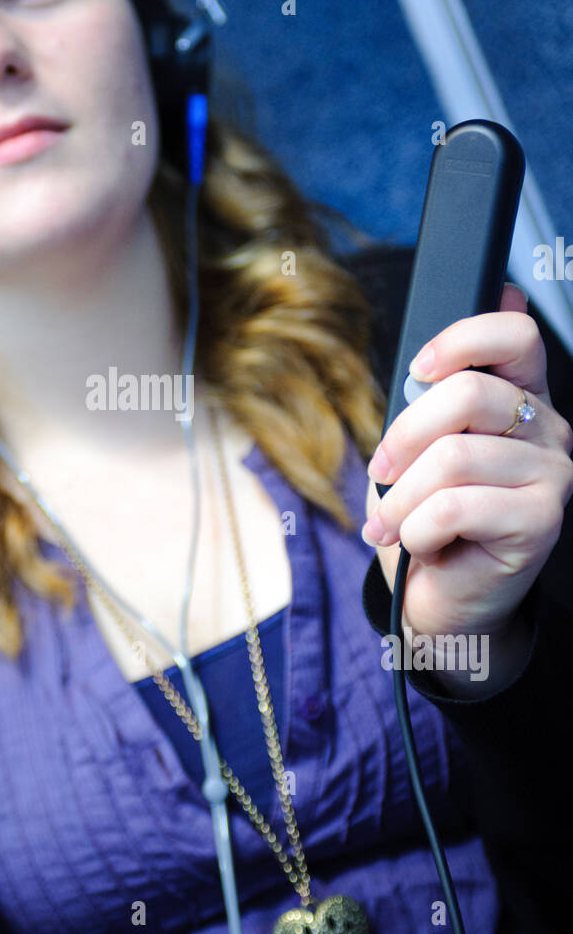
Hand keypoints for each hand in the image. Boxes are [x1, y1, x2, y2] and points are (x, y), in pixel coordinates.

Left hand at [362, 284, 572, 654]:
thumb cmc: (427, 519)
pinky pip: (454, 506)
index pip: (514, 335)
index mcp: (521, 397)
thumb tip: (422, 365)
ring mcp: (553, 474)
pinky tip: (422, 543)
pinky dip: (418, 529)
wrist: (438, 598)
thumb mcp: (417, 451)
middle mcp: (549, 429)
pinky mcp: (540, 520)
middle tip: (381, 471)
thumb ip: (426, 404)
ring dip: (401, 497)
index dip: (461, 340)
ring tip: (391, 522)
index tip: (418, 370)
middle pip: (468, 393)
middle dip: (404, 436)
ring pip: (452, 457)